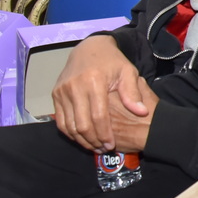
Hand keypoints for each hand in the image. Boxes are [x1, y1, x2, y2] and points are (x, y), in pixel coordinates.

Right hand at [51, 35, 148, 151]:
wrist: (90, 48)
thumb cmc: (113, 62)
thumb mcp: (128, 72)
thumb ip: (133, 93)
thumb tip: (142, 112)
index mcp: (93, 81)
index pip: (98, 116)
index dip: (104, 134)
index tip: (111, 145)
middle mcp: (74, 86)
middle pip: (81, 124)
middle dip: (93, 141)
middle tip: (103, 149)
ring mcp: (62, 91)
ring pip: (68, 125)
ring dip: (81, 140)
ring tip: (94, 146)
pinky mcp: (55, 94)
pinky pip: (60, 120)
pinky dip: (70, 132)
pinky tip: (82, 138)